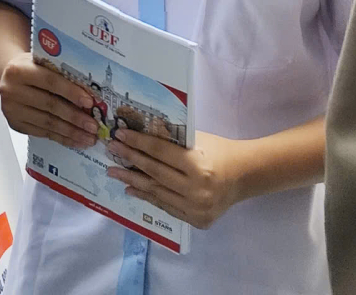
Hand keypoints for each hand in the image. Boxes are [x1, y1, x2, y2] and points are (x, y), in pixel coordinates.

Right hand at [0, 52, 98, 148]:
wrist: (7, 75)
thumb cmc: (30, 67)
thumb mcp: (40, 61)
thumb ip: (59, 73)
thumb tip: (90, 94)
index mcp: (19, 70)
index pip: (50, 82)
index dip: (71, 92)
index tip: (90, 102)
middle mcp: (11, 90)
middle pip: (50, 105)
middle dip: (75, 117)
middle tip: (94, 126)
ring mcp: (12, 110)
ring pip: (47, 123)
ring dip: (71, 132)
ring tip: (89, 138)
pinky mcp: (15, 124)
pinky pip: (42, 133)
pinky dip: (61, 137)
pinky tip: (75, 140)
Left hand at [106, 129, 244, 229]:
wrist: (244, 176)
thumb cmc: (218, 150)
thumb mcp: (196, 139)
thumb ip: (171, 141)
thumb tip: (138, 135)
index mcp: (198, 166)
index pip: (160, 153)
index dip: (138, 142)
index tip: (119, 135)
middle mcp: (197, 191)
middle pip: (155, 173)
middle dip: (130, 160)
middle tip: (111, 151)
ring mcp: (197, 210)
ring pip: (157, 193)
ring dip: (133, 181)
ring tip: (114, 172)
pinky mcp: (197, 221)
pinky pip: (167, 207)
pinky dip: (148, 197)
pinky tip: (132, 189)